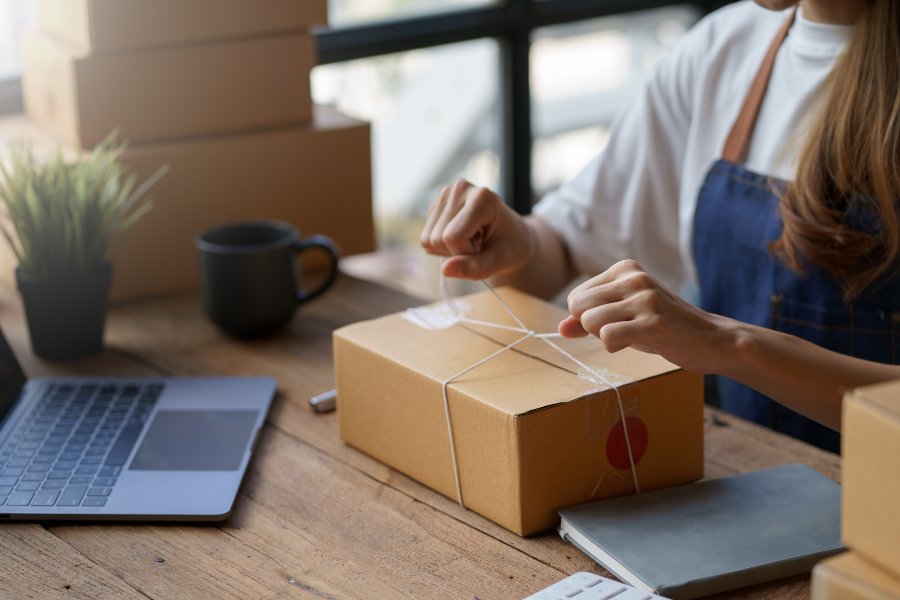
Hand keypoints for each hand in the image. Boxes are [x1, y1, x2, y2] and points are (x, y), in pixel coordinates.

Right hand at [420, 179, 534, 279]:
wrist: (513, 236)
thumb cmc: (511, 248)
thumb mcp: (500, 261)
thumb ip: (475, 267)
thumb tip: (444, 270)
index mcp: (482, 197)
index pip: (453, 237)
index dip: (467, 253)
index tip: (485, 247)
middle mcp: (460, 188)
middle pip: (437, 239)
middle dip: (457, 252)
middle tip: (479, 244)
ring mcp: (446, 194)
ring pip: (427, 240)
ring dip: (449, 249)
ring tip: (472, 240)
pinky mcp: (436, 204)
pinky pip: (426, 239)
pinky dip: (443, 246)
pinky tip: (462, 236)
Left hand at [559, 260, 734, 373]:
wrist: (711, 340)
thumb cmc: (664, 328)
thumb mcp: (624, 316)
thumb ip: (589, 320)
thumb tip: (560, 328)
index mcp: (626, 269)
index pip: (577, 296)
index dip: (587, 317)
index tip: (616, 320)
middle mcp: (634, 278)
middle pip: (579, 307)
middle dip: (591, 327)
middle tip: (621, 331)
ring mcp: (645, 299)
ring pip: (590, 322)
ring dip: (604, 338)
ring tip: (632, 335)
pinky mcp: (653, 323)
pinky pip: (608, 337)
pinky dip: (615, 347)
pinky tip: (639, 343)